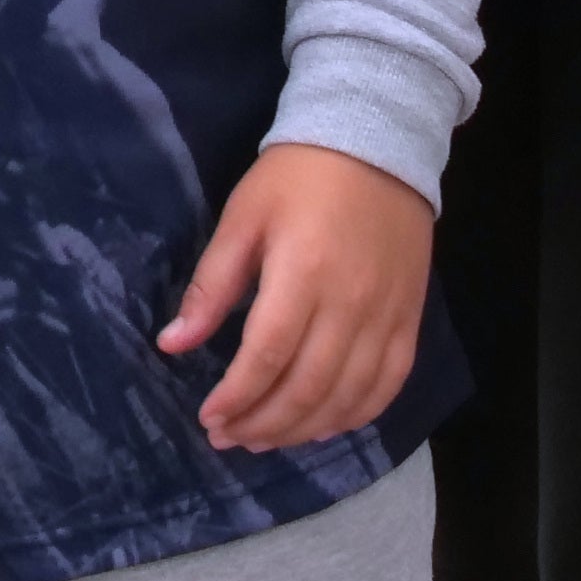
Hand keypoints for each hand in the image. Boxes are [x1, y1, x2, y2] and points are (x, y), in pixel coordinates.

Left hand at [161, 141, 432, 448]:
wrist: (376, 141)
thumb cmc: (296, 177)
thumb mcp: (242, 219)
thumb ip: (211, 286)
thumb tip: (171, 345)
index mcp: (303, 274)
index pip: (268, 357)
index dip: (236, 397)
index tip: (208, 417)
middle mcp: (351, 305)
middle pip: (307, 389)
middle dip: (262, 424)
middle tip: (228, 437)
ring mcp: (386, 317)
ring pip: (347, 398)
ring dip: (302, 430)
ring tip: (264, 439)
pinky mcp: (409, 321)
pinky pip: (386, 387)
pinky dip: (353, 416)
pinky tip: (321, 426)